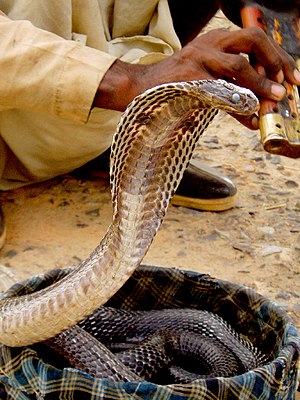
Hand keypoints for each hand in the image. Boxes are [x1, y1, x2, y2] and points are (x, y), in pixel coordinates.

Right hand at [94, 27, 299, 128]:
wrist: (140, 88)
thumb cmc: (175, 84)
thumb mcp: (205, 77)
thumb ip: (231, 86)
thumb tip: (257, 109)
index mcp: (215, 40)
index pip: (254, 37)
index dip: (277, 56)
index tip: (291, 75)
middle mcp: (208, 43)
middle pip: (252, 40)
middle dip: (275, 61)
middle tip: (286, 85)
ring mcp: (198, 59)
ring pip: (238, 65)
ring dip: (260, 84)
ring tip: (272, 101)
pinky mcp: (188, 79)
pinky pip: (220, 91)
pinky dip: (238, 106)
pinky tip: (248, 119)